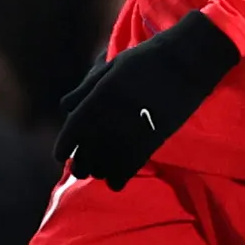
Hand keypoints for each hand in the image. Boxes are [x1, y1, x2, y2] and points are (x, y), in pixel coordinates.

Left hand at [55, 12, 239, 188]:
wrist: (184, 62)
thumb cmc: (145, 61)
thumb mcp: (109, 68)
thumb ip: (85, 90)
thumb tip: (65, 108)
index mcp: (100, 97)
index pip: (74, 129)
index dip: (63, 146)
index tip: (59, 156)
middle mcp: (113, 116)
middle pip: (87, 152)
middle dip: (80, 163)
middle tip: (79, 166)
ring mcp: (134, 130)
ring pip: (107, 163)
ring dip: (99, 170)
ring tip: (97, 171)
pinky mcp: (154, 140)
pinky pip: (130, 168)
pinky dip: (119, 178)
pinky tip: (115, 183)